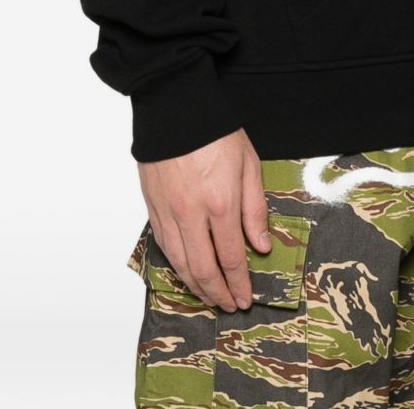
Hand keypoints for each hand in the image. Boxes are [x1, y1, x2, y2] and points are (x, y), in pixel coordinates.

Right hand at [138, 127, 271, 311]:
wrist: (175, 108)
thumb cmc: (215, 131)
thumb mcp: (248, 164)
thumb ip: (255, 208)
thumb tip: (261, 245)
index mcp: (221, 202)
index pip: (232, 257)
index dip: (240, 283)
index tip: (246, 297)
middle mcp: (191, 214)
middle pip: (204, 269)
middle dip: (219, 293)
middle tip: (230, 305)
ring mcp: (168, 212)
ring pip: (181, 264)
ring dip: (196, 286)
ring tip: (210, 296)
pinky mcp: (152, 207)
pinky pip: (164, 247)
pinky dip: (177, 266)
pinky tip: (186, 272)